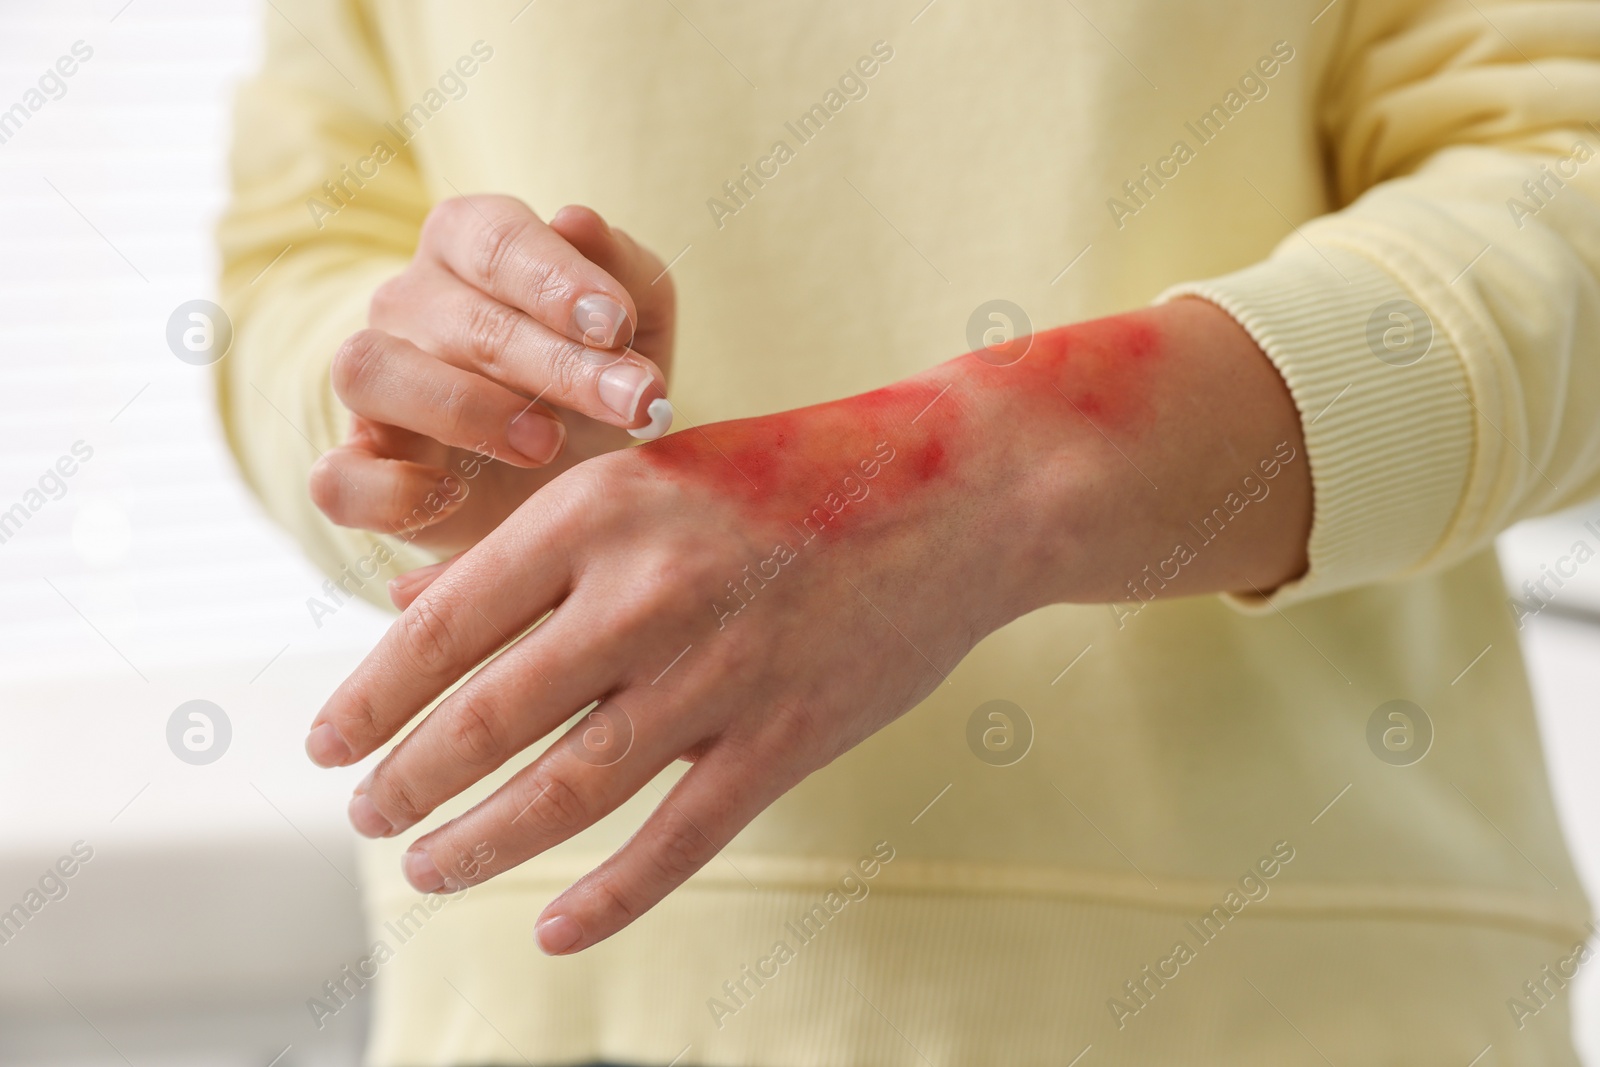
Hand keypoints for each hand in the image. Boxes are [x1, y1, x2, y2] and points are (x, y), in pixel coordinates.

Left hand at [304, 299, 1310, 953]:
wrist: (962, 489)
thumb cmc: (795, 471)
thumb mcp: (654, 475)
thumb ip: (537, 545)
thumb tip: (412, 609)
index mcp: (603, 507)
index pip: (446, 622)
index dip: (371, 695)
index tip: (325, 743)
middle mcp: (649, 590)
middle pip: (489, 716)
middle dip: (408, 780)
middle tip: (365, 817)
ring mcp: (723, 670)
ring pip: (567, 788)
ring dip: (480, 841)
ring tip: (426, 869)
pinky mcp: (789, 736)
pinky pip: (677, 840)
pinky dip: (607, 895)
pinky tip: (552, 926)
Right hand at [309, 197, 675, 558]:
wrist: (571, 487)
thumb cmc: (599, 388)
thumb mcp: (643, 332)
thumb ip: (629, 275)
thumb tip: (576, 219)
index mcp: (470, 247)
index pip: (494, 237)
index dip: (556, 279)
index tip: (618, 326)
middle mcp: (407, 303)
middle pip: (462, 318)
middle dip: (557, 363)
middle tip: (632, 402)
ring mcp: (371, 386)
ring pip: (371, 370)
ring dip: (467, 410)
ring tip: (547, 443)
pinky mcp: (358, 468)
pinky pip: (337, 476)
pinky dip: (391, 490)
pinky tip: (456, 496)